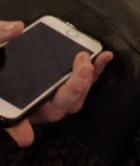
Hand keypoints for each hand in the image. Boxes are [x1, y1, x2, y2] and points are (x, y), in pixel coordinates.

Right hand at [1, 21, 112, 147]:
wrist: (8, 54)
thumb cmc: (1, 57)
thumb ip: (0, 36)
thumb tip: (14, 28)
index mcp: (9, 102)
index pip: (13, 120)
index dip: (18, 129)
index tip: (26, 137)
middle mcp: (32, 105)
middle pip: (54, 110)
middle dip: (73, 89)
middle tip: (82, 67)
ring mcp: (51, 98)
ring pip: (71, 101)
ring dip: (86, 81)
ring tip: (92, 60)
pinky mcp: (66, 86)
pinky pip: (82, 85)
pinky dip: (94, 72)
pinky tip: (105, 55)